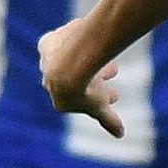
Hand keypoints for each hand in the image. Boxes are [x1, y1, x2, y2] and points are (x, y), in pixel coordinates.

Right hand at [37, 22, 123, 136]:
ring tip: (106, 48)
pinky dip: (75, 37)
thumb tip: (120, 135)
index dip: (99, 97)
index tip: (115, 94)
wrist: (67, 64)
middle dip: (94, 77)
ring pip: (68, 56)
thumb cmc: (84, 88)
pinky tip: (87, 32)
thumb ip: (108, 120)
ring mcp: (47, 61)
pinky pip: (62, 39)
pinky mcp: (46, 43)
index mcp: (58, 100)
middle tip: (114, 71)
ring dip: (87, 56)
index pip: (78, 101)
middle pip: (73, 78)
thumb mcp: (99, 106)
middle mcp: (48, 80)